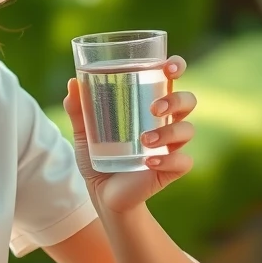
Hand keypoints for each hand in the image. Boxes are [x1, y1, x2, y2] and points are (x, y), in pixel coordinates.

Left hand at [63, 55, 195, 213]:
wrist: (102, 195)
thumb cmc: (97, 157)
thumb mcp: (84, 133)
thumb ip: (78, 110)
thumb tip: (73, 83)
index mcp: (149, 106)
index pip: (171, 79)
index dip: (176, 67)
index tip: (167, 66)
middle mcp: (166, 123)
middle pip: (188, 101)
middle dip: (176, 99)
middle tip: (154, 109)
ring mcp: (171, 146)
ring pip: (188, 130)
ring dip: (169, 132)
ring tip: (145, 139)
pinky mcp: (171, 170)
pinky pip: (183, 161)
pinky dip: (168, 160)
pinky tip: (150, 161)